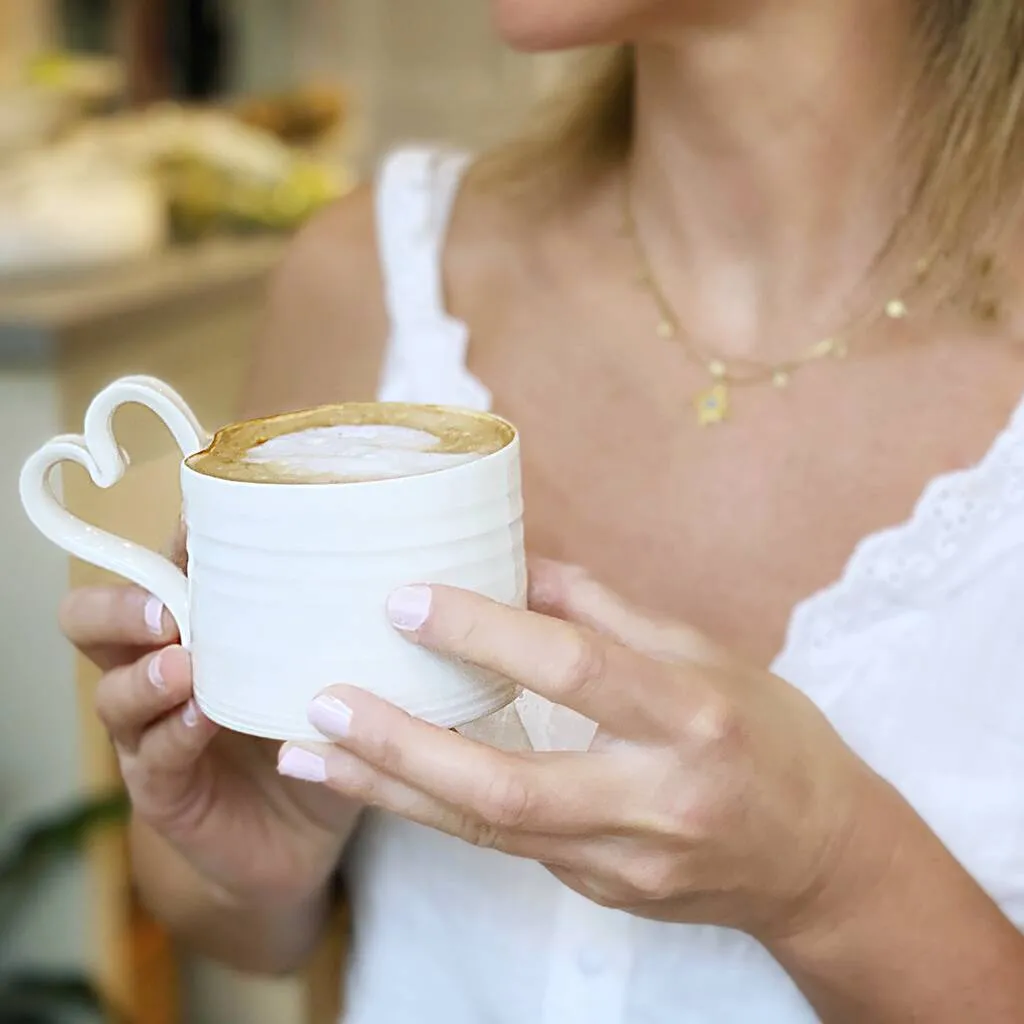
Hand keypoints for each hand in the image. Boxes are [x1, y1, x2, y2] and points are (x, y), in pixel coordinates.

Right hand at [60, 531, 358, 908]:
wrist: (307, 832)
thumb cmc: (314, 727)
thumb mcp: (320, 663)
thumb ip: (326, 618)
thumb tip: (373, 552)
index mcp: (194, 627)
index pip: (157, 567)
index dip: (171, 543)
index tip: (205, 524)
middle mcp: (158, 671)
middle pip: (94, 622)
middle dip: (122, 606)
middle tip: (168, 607)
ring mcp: (151, 732)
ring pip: (113, 691)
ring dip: (148, 674)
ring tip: (185, 663)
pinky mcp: (162, 789)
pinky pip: (153, 756)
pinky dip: (176, 733)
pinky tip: (204, 718)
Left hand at [281, 559, 878, 937]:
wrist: (819, 862)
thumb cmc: (770, 737)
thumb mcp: (706, 653)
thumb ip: (608, 611)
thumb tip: (517, 564)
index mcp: (692, 717)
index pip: (576, 670)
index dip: (486, 633)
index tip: (405, 600)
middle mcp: (656, 801)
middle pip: (507, 785)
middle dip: (402, 745)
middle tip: (321, 704)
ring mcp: (625, 863)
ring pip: (486, 831)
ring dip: (389, 791)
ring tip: (306, 756)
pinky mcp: (600, 892)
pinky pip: (505, 845)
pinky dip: (436, 807)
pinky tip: (382, 775)